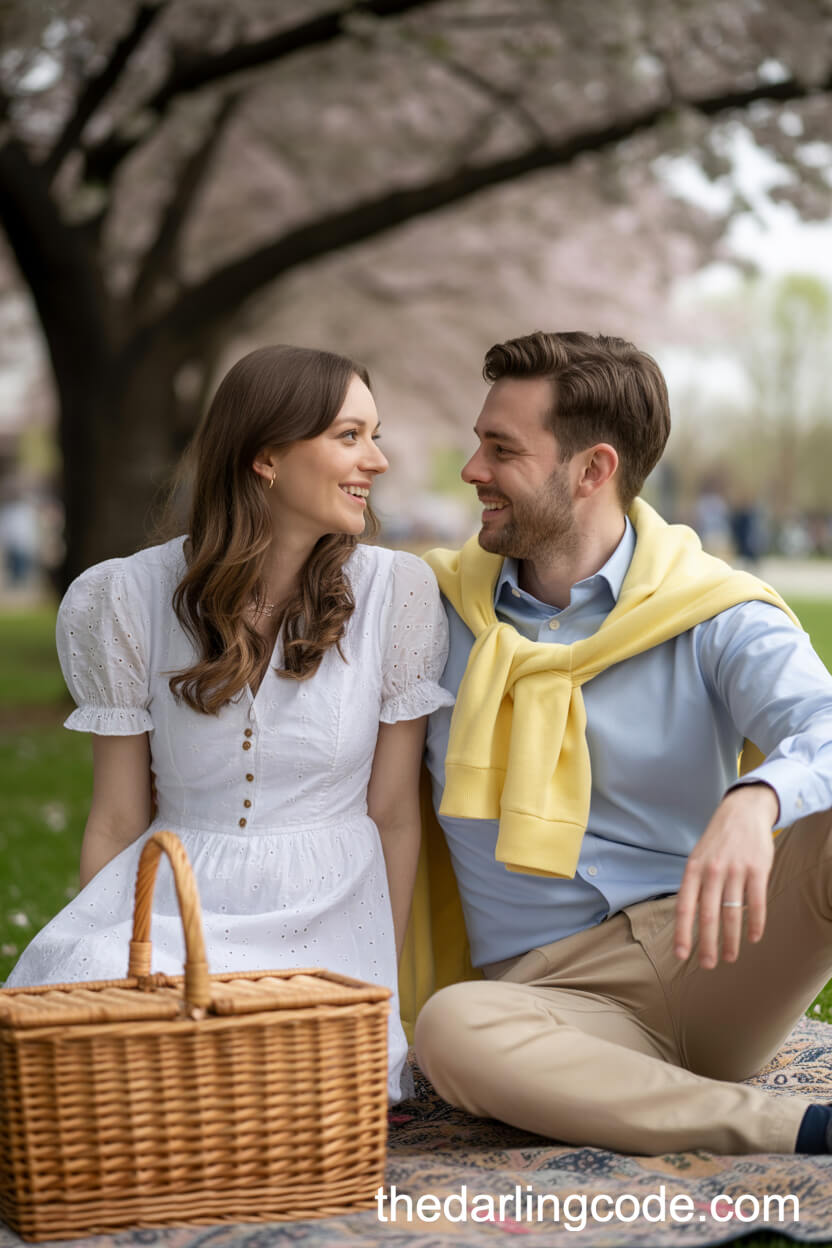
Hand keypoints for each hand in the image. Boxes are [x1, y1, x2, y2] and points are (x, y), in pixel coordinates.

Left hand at [674, 783, 778, 968]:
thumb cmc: (716, 842)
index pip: (684, 907)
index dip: (682, 933)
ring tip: (729, 958)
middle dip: (707, 944)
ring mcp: (735, 870)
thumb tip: (688, 920)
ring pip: (732, 913)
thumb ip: (694, 886)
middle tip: (708, 965)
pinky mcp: (758, 869)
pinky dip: (755, 923)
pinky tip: (754, 938)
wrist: (741, 812)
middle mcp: (712, 871)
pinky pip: (756, 902)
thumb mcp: (697, 858)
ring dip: (731, 940)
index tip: (681, 955)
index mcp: (693, 870)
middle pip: (708, 915)